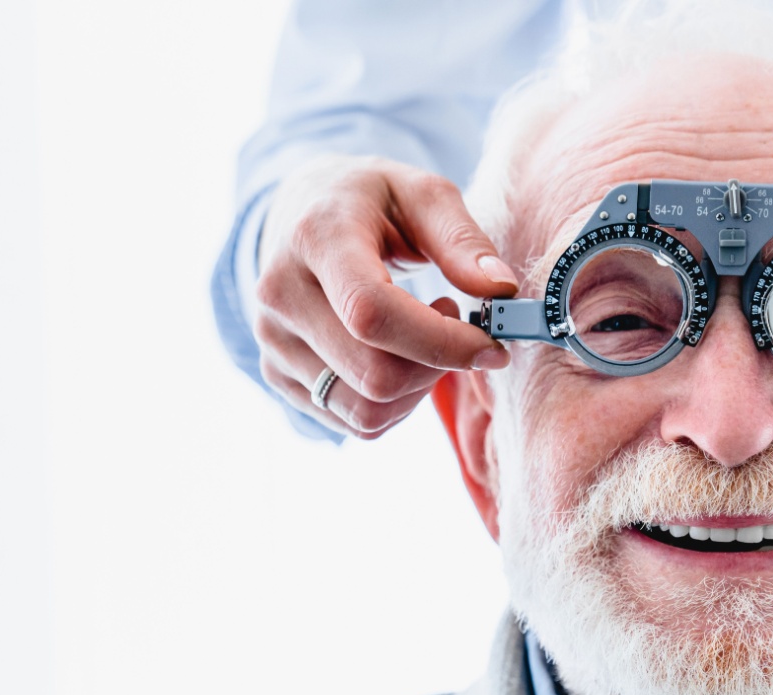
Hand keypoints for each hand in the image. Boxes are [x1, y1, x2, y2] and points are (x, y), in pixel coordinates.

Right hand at [252, 155, 518, 437]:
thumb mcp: (421, 194)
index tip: (489, 344)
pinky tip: (396, 356)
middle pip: (373, 376)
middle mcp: (281, 294)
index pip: (371, 314)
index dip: (440, 342)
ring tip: (424, 339)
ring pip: (365, 413)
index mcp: (315, 237)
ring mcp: (272, 341)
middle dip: (436, 367)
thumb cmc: (369, 202)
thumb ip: (462, 239)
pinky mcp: (276, 374)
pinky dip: (394, 403)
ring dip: (417, 390)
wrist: (297, 214)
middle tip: (456, 327)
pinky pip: (352, 423)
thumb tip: (500, 289)